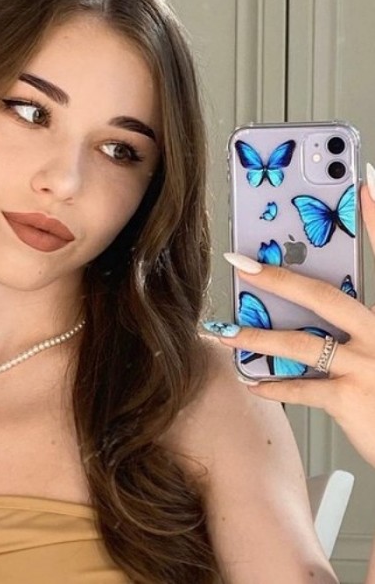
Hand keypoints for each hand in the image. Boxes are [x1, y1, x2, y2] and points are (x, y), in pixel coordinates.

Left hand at [204, 182, 374, 468]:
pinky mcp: (353, 401)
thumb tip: (310, 315)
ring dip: (258, 338)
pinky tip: (252, 381)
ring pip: (301, 344)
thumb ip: (356, 327)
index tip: (363, 185)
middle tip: (242, 262)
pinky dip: (274, 386)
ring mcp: (370, 367)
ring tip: (227, 333)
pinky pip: (302, 389)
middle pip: (324, 297)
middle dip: (278, 278)